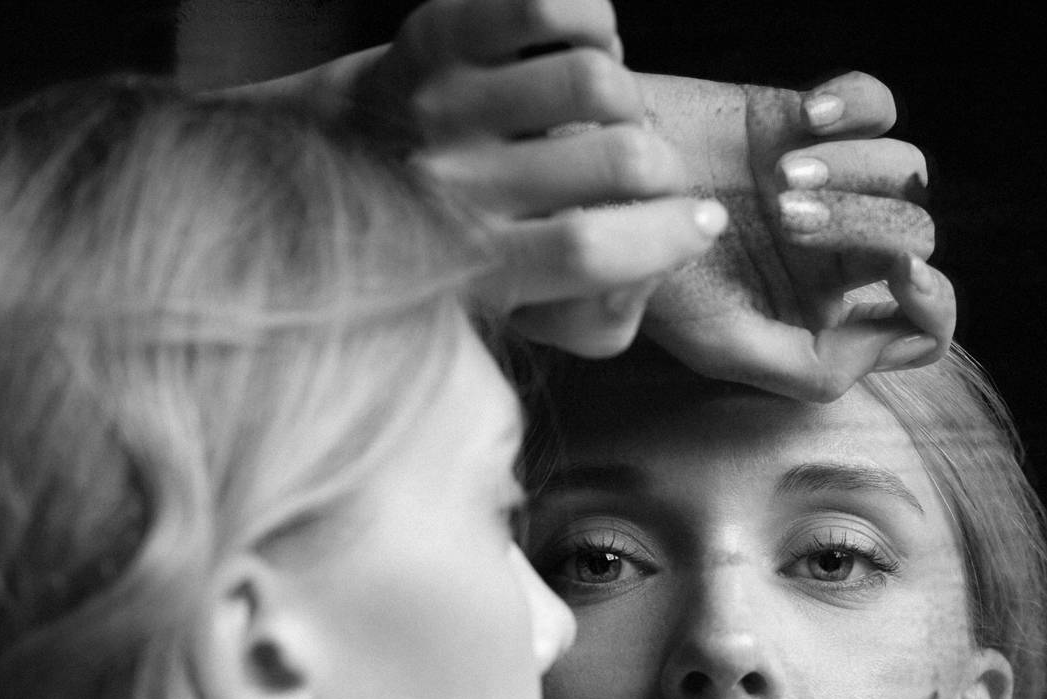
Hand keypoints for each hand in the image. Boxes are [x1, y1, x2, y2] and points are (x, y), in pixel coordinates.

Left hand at [350, 0, 728, 355]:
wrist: (344, 170)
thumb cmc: (458, 249)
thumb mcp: (526, 317)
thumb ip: (600, 319)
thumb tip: (666, 252)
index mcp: (476, 270)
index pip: (592, 252)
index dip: (671, 235)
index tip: (703, 223)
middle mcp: (454, 188)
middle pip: (618, 161)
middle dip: (666, 166)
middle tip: (653, 173)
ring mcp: (444, 105)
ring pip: (597, 80)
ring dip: (629, 97)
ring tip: (610, 117)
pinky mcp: (440, 35)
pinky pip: (551, 3)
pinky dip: (594, 23)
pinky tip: (584, 54)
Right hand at [638, 71, 955, 398]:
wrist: (595, 185)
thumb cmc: (648, 273)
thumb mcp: (722, 346)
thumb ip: (813, 368)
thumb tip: (896, 339)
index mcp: (822, 314)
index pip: (923, 322)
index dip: (933, 303)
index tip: (900, 277)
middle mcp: (835, 254)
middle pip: (917, 236)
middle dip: (865, 225)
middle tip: (788, 218)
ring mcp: (827, 183)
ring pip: (906, 170)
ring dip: (854, 170)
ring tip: (780, 175)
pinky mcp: (806, 117)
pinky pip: (879, 105)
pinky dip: (855, 106)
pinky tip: (802, 118)